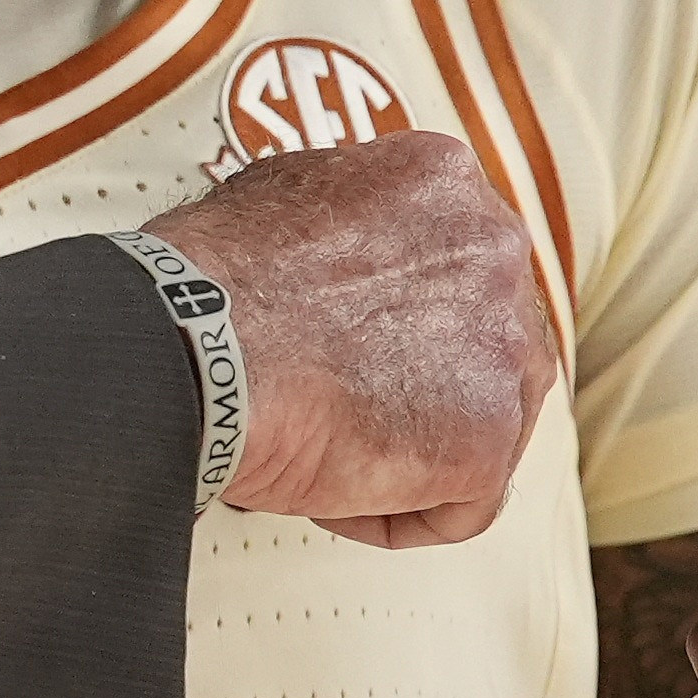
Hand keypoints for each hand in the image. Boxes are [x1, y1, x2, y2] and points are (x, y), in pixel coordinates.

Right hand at [138, 134, 555, 544]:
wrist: (194, 348)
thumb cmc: (211, 282)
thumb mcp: (289, 192)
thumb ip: (351, 217)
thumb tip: (349, 245)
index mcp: (445, 182)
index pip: (467, 266)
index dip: (411, 322)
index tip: (362, 349)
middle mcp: (496, 251)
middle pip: (494, 345)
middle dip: (431, 391)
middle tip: (354, 411)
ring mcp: (502, 347)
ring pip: (491, 427)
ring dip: (418, 454)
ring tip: (332, 456)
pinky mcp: (486, 441)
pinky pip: (462, 506)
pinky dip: (395, 516)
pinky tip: (329, 496)